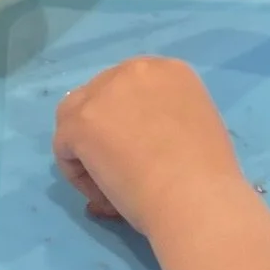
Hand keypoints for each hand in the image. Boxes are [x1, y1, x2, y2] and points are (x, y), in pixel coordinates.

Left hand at [53, 55, 240, 235]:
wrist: (197, 199)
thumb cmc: (206, 178)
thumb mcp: (193, 128)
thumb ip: (161, 121)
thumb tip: (130, 144)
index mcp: (169, 71)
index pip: (128, 89)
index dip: (127, 124)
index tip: (141, 156)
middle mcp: (135, 70)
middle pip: (98, 98)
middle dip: (103, 134)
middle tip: (123, 173)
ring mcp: (104, 93)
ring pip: (73, 118)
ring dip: (86, 150)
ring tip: (113, 185)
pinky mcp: (80, 121)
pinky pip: (64, 147)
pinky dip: (79, 176)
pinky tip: (108, 195)